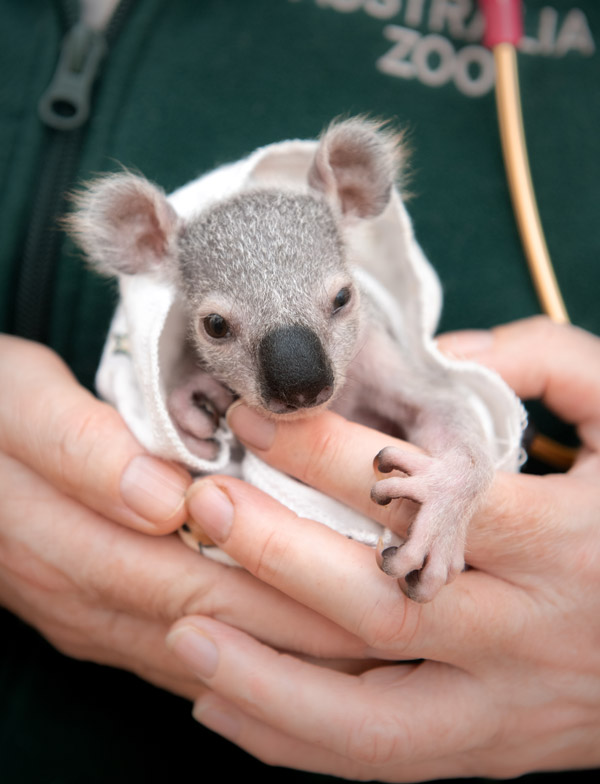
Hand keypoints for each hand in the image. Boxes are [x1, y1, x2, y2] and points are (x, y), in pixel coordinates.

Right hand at [0, 336, 356, 698]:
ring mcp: (87, 619)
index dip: (275, 580)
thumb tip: (158, 498)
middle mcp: (79, 594)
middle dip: (301, 629)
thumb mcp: (15, 402)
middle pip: (207, 620)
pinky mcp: (96, 623)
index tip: (356, 578)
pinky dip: (238, 661)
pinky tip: (291, 656)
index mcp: (60, 536)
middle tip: (392, 622)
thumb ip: (78, 445)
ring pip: (198, 650)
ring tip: (365, 646)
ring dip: (281, 655)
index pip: (188, 570)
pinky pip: (174, 656)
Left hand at [167, 317, 599, 778]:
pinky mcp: (494, 748)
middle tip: (203, 505)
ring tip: (183, 634)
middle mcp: (529, 634)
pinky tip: (225, 706)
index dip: (326, 454)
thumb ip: (547, 365)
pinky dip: (296, 741)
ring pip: (368, 719)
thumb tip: (444, 358)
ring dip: (265, 679)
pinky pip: (383, 760)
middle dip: (278, 553)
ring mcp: (508, 708)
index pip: (421, 498)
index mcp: (565, 543)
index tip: (257, 418)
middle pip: (381, 604)